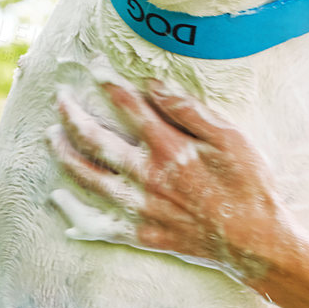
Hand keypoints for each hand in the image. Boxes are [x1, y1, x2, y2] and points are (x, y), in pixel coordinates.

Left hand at [47, 77, 306, 285]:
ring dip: (65, 155)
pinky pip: (99, 225)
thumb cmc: (249, 185)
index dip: (108, 82)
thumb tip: (155, 85)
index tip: (94, 66)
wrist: (255, 241)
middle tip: (59, 99)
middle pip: (95, 141)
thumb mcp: (231, 139)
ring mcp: (141, 208)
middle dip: (72, 115)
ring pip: (88, 179)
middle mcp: (147, 176)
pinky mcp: (142, 234)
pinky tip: (59, 203)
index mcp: (169, 148)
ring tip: (52, 138)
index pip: (128, 106)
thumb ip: (190, 111)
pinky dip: (76, 215)